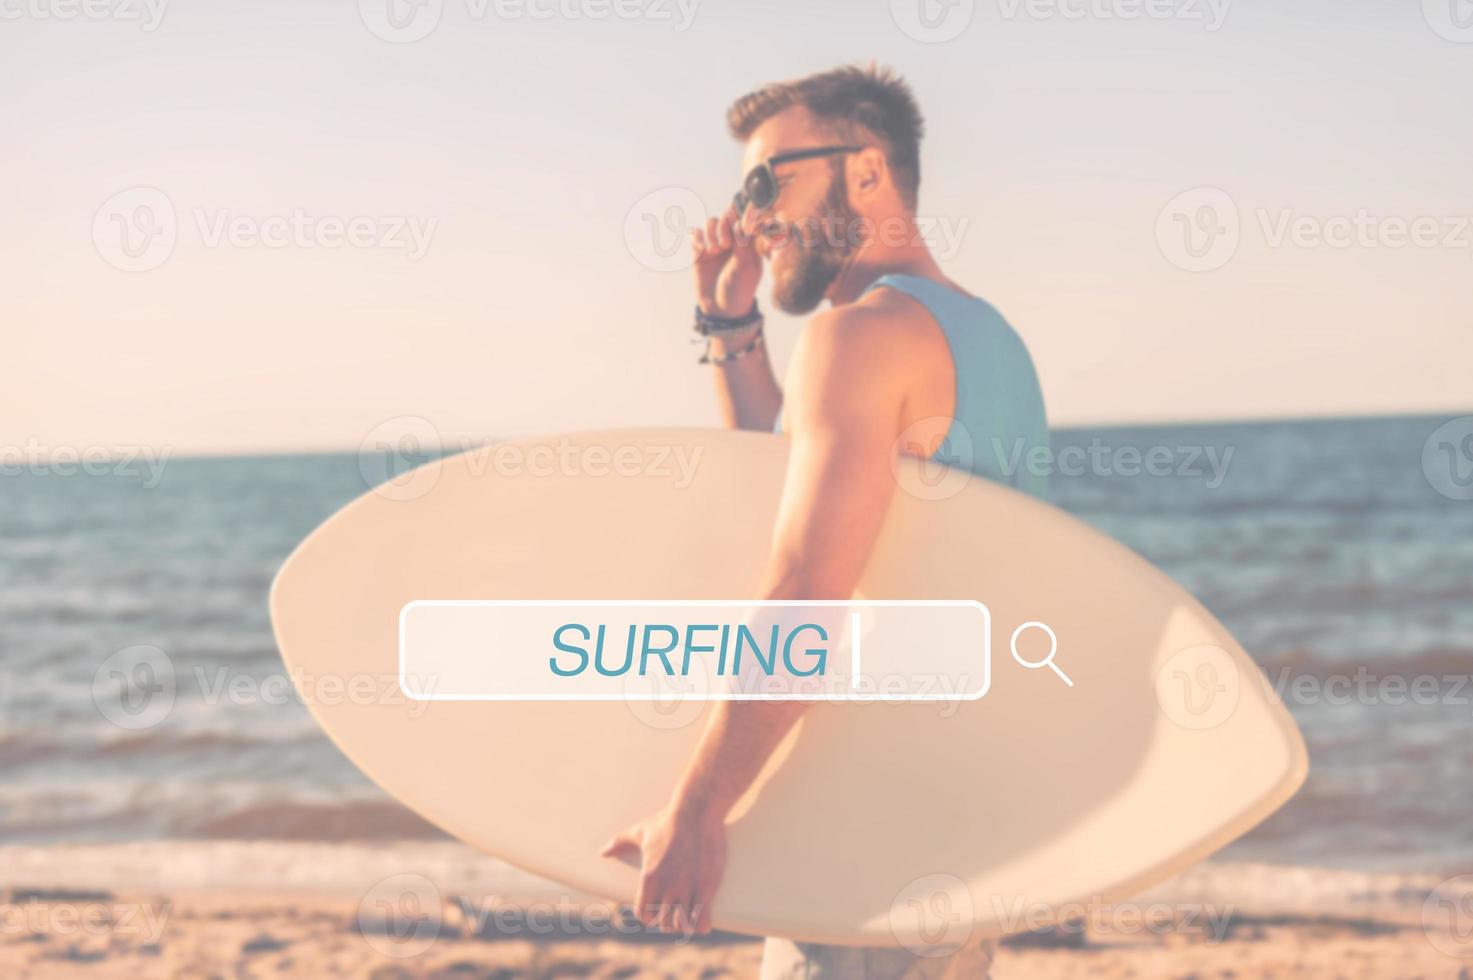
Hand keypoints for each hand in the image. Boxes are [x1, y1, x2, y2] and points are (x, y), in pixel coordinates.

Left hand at [600, 804, 725, 935]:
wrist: (697, 811)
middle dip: (668, 920)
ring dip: (684, 923)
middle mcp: (667, 888)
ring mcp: (687, 889)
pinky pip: (702, 920)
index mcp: (649, 878)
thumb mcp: (640, 832)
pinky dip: (702, 925)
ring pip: (682, 924)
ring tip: (688, 916)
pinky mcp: (706, 887)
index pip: (643, 914)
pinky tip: (703, 919)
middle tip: (673, 912)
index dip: (648, 915)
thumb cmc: (667, 821)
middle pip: (664, 923)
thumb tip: (603, 852)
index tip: (654, 910)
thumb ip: (619, 843)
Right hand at [692, 204, 761, 318]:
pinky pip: (696, 233)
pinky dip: (697, 237)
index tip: (745, 208)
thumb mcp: (746, 267)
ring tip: (715, 250)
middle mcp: (733, 239)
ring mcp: (716, 243)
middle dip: (725, 226)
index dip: (744, 213)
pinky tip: (701, 250)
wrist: (720, 309)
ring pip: (711, 221)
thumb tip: (741, 220)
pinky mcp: (699, 251)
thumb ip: (743, 243)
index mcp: (749, 242)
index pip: (746, 219)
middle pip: (727, 216)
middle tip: (726, 244)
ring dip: (712, 232)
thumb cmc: (740, 289)